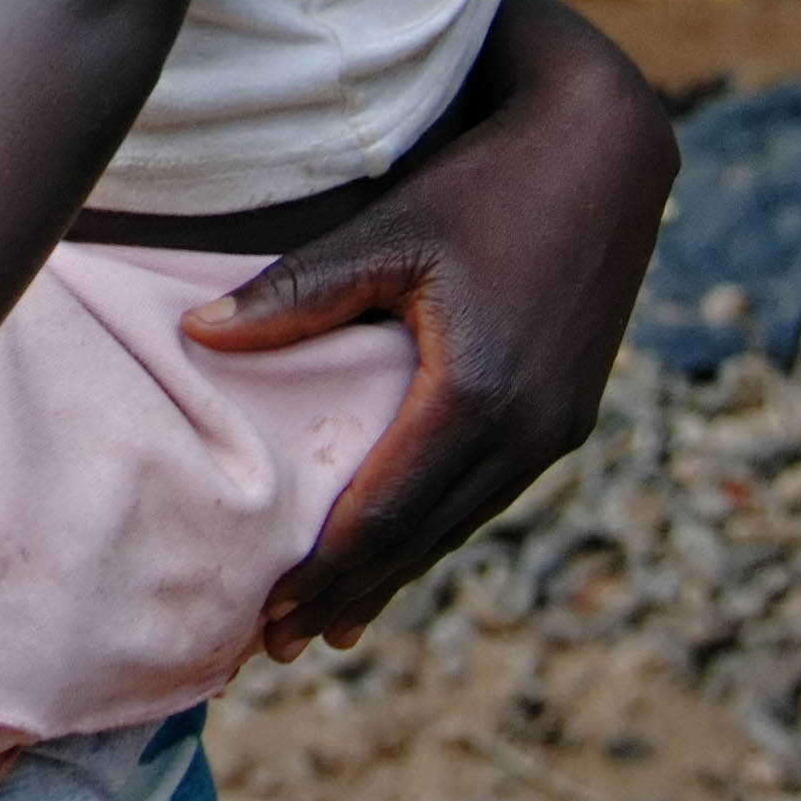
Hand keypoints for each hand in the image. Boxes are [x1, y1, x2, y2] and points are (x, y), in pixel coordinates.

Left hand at [189, 0, 672, 656]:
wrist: (605, 155)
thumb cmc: (482, 184)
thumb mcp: (385, 235)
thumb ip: (294, 296)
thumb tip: (196, 337)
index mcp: (474, 396)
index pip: (382, 514)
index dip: (323, 572)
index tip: (266, 618)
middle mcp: (526, 431)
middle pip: (421, 539)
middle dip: (350, 595)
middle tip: (279, 645)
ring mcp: (556, 430)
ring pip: (459, 525)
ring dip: (396, 573)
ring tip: (331, 620)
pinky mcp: (568, 416)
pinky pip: (487, 494)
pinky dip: (437, 530)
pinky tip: (401, 548)